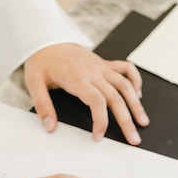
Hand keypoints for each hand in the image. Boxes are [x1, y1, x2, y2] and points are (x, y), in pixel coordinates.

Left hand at [23, 43, 149, 144]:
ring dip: (136, 104)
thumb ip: (42, 105)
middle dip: (126, 120)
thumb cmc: (41, 61)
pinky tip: (138, 95)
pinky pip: (126, 68)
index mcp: (77, 77)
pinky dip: (135, 80)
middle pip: (116, 97)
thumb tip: (50, 126)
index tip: (99, 136)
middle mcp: (93, 71)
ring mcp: (101, 66)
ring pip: (125, 85)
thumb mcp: (34, 82)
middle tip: (133, 139)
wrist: (46, 38)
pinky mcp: (104, 63)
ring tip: (143, 122)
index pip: (96, 101)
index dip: (101, 121)